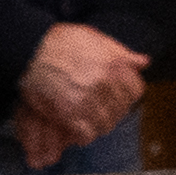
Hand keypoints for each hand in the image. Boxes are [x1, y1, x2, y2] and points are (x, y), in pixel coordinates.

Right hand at [15, 19, 146, 165]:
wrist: (31, 48)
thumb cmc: (60, 41)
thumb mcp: (96, 38)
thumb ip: (121, 53)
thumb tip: (144, 62)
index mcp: (115, 65)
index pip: (135, 91)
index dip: (126, 96)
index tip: (117, 99)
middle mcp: (106, 83)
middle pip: (120, 110)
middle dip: (111, 112)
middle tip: (99, 113)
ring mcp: (88, 99)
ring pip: (104, 125)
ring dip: (97, 125)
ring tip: (87, 122)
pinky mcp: (69, 113)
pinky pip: (85, 134)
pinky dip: (82, 135)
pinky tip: (75, 129)